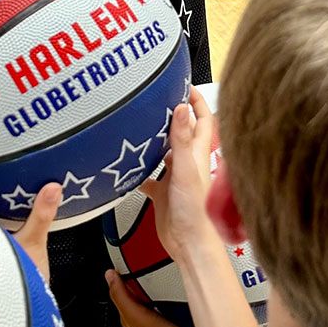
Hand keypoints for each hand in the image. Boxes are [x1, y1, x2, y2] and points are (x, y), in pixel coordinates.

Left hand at [106, 270, 209, 326]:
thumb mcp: (134, 314)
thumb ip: (121, 296)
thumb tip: (109, 275)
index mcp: (130, 315)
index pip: (122, 290)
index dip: (123, 275)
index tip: (128, 258)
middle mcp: (145, 317)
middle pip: (141, 291)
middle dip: (144, 276)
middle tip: (149, 260)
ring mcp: (162, 318)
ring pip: (158, 295)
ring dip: (162, 284)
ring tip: (166, 268)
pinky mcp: (178, 318)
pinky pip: (175, 300)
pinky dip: (176, 292)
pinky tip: (180, 285)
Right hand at [140, 89, 215, 262]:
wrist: (188, 243)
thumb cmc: (194, 211)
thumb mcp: (185, 170)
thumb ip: (180, 139)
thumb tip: (181, 106)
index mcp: (197, 153)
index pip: (201, 119)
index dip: (196, 100)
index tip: (184, 84)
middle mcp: (186, 161)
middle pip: (180, 131)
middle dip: (170, 114)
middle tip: (154, 98)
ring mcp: (174, 176)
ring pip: (163, 151)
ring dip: (153, 139)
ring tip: (137, 124)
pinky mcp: (162, 192)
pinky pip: (148, 176)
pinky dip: (137, 169)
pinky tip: (125, 165)